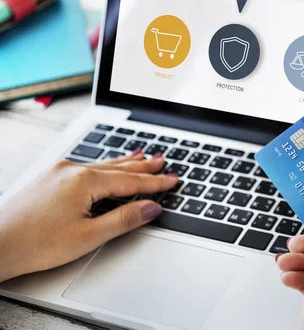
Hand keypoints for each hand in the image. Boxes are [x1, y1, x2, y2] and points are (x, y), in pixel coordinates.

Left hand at [0, 151, 177, 282]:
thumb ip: (123, 220)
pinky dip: (106, 166)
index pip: (130, 181)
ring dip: (126, 163)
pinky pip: (88, 167)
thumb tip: (151, 208)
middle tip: (164, 162)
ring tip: (143, 156)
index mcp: (85, 181)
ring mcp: (60, 172)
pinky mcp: (51, 178)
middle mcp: (72, 170)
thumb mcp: (88, 236)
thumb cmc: (35, 243)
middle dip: (144, 167)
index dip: (155, 183)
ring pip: (103, 165)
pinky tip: (109, 165)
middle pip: (118, 167)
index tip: (173, 180)